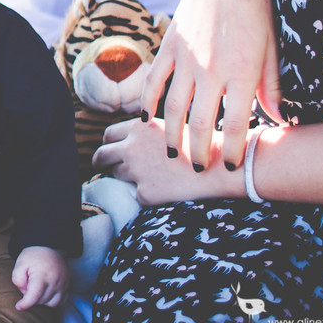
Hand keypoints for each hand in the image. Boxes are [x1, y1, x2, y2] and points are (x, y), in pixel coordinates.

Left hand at [12, 246, 66, 309]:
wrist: (50, 246)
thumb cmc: (33, 256)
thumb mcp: (20, 263)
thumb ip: (18, 279)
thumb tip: (24, 292)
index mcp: (42, 275)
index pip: (34, 296)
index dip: (25, 304)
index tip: (18, 307)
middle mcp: (55, 282)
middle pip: (41, 300)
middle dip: (32, 297)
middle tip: (28, 284)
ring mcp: (64, 284)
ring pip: (52, 303)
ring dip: (42, 300)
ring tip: (38, 288)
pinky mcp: (68, 286)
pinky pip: (61, 301)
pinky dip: (53, 300)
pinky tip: (47, 292)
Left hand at [92, 118, 243, 204]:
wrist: (221, 167)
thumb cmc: (201, 145)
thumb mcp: (170, 127)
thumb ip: (146, 133)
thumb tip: (128, 141)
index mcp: (139, 127)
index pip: (109, 135)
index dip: (109, 143)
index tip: (111, 149)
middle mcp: (132, 148)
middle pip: (102, 155)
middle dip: (101, 162)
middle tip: (103, 167)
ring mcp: (136, 171)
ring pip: (117, 175)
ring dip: (126, 177)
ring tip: (148, 177)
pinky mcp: (145, 192)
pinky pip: (137, 195)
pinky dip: (148, 194)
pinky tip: (166, 190)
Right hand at [140, 0, 281, 172]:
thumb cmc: (256, 8)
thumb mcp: (271, 48)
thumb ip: (272, 87)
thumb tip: (281, 120)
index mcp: (243, 71)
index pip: (237, 124)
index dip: (234, 150)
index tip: (233, 167)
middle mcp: (212, 68)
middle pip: (201, 122)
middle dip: (199, 151)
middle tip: (199, 169)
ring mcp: (187, 57)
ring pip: (173, 107)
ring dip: (172, 134)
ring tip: (173, 152)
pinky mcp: (170, 45)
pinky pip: (154, 80)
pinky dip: (147, 103)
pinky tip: (146, 119)